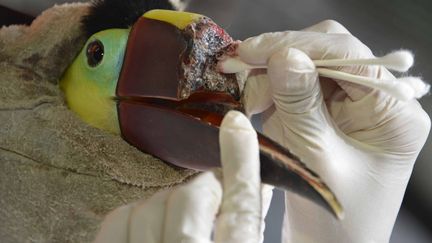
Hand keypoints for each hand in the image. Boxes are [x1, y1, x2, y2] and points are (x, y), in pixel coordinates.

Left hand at [93, 111, 272, 242]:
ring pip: (150, 205)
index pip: (242, 207)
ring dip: (165, 202)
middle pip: (191, 198)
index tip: (236, 123)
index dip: (241, 160)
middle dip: (200, 186)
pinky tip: (144, 226)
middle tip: (206, 191)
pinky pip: (116, 221)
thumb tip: (256, 177)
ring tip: (175, 218)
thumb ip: (247, 219)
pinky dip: (130, 215)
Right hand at [237, 20, 429, 241]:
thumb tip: (283, 54)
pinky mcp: (322, 113)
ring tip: (249, 101)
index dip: (299, 44)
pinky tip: (254, 103)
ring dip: (270, 76)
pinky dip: (269, 90)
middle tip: (241, 69)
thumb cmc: (335, 216)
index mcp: (391, 112)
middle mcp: (373, 101)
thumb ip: (301, 103)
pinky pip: (292, 86)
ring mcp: (346, 105)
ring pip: (305, 66)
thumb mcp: (317, 157)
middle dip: (280, 57)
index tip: (252, 50)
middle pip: (326, 53)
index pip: (348, 55)